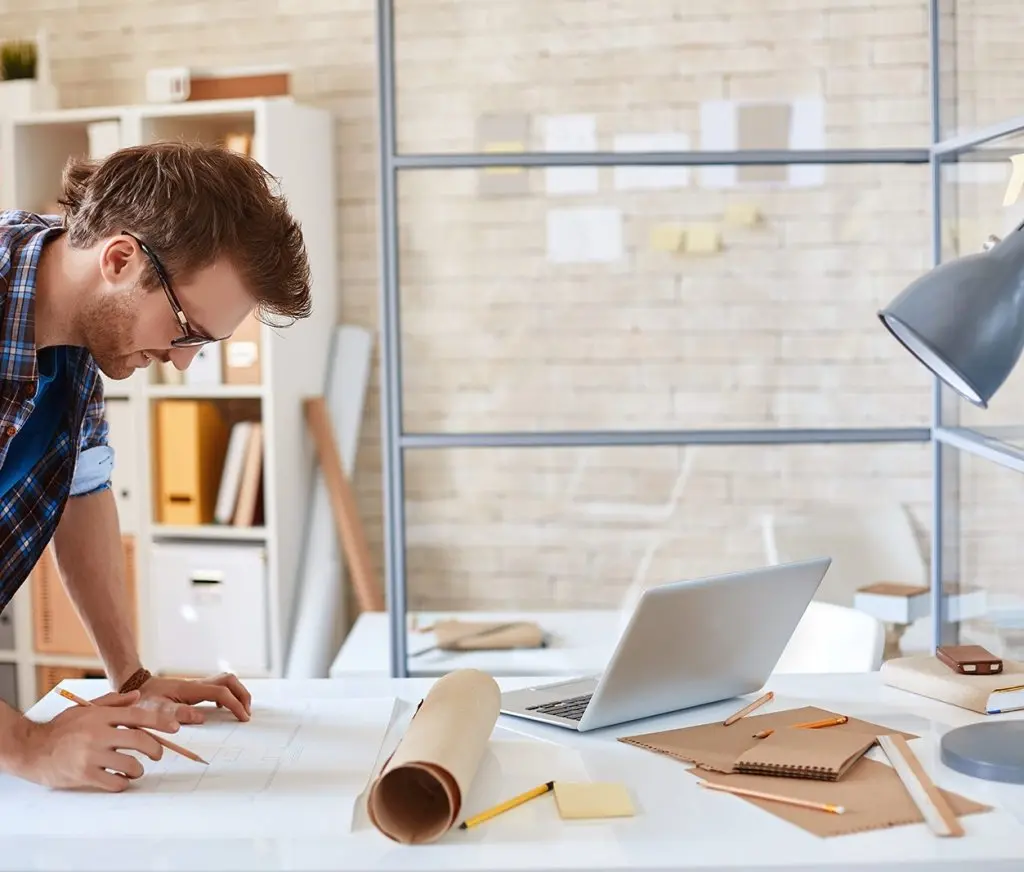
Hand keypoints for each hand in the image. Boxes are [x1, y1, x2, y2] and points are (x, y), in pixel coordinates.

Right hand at [10, 690, 180, 791]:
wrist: (32, 749)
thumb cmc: (60, 729)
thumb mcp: (85, 709)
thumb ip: (112, 702)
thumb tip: (137, 697)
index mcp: (101, 716)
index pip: (138, 716)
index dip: (160, 722)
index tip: (175, 729)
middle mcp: (98, 734)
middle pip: (140, 740)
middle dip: (155, 749)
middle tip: (157, 754)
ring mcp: (91, 756)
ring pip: (130, 764)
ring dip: (138, 769)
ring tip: (134, 769)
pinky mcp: (84, 775)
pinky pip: (114, 782)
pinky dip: (122, 782)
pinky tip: (119, 779)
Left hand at [137, 673, 251, 724]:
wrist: (135, 687)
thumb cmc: (144, 701)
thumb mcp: (155, 710)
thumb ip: (177, 714)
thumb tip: (201, 718)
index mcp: (191, 689)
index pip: (221, 693)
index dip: (235, 704)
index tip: (243, 718)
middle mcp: (197, 684)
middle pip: (230, 681)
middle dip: (242, 694)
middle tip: (246, 712)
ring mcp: (197, 684)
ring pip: (226, 681)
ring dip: (237, 692)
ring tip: (240, 709)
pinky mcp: (194, 688)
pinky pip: (218, 686)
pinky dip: (227, 694)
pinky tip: (221, 708)